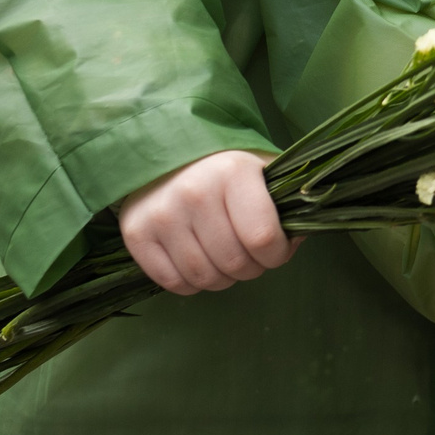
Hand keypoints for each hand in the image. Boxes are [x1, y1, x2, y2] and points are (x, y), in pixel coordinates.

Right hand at [117, 151, 294, 294]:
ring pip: (204, 277)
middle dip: (251, 269)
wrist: (166, 150)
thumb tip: (297, 239)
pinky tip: (200, 262)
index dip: (277, 255)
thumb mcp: (261, 169)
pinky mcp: (136, 233)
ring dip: (223, 279)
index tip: (277, 250)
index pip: (263, 238)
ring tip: (226, 260)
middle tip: (251, 257)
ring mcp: (162, 215)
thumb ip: (286, 202)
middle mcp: (195, 193)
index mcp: (233, 172)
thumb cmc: (225, 166)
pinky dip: (192, 283)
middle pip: (234, 263)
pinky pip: (173, 282)